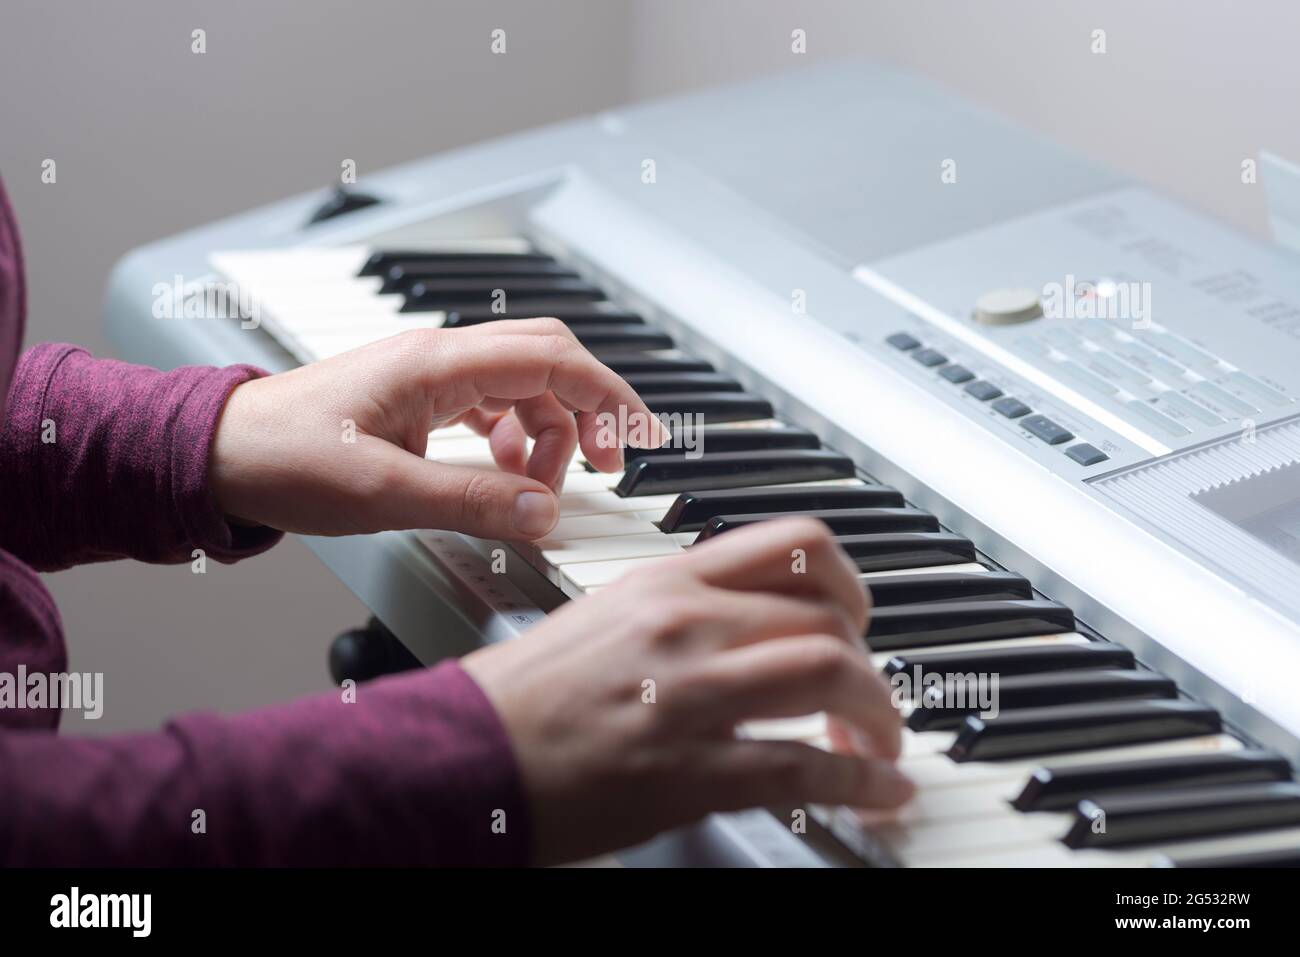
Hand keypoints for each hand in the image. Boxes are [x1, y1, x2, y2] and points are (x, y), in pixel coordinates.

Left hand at [209, 319, 666, 538]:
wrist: (219, 453)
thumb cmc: (282, 458)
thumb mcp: (384, 492)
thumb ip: (473, 501)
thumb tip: (546, 513)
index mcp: (439, 364)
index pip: (554, 361)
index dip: (609, 397)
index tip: (644, 438)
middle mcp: (441, 357)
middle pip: (550, 362)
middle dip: (590, 411)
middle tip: (610, 467)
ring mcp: (431, 373)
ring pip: (524, 386)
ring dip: (549, 434)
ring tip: (538, 488)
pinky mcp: (420, 396)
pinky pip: (493, 404)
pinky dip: (515, 438)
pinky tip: (502, 472)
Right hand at [461, 518, 912, 864]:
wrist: (462, 754)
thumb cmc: (522, 694)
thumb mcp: (606, 616)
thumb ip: (681, 609)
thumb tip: (747, 623)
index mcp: (666, 582)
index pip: (794, 545)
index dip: (850, 583)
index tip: (855, 616)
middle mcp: (684, 624)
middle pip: (827, 615)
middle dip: (869, 662)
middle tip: (867, 696)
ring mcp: (689, 694)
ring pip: (831, 674)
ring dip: (876, 714)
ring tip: (877, 743)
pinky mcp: (688, 770)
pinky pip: (805, 769)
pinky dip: (862, 781)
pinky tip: (877, 792)